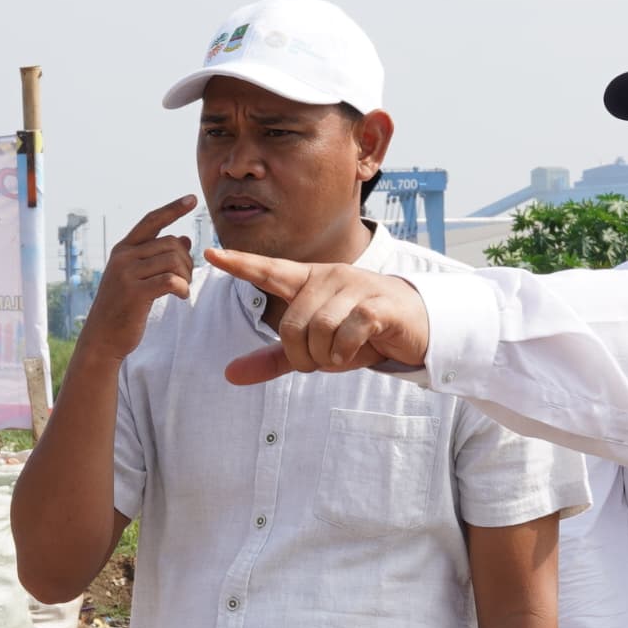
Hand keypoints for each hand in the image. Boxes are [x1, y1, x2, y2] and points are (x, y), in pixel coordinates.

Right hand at [75, 198, 199, 361]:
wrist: (102, 337)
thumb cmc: (122, 307)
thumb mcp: (137, 277)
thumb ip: (158, 257)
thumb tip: (184, 237)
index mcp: (123, 249)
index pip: (151, 221)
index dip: (173, 209)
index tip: (192, 199)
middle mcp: (123, 257)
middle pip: (170, 243)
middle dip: (186, 259)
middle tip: (186, 278)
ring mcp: (127, 274)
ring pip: (173, 260)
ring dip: (186, 275)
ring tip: (183, 288)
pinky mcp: (135, 293)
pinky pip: (170, 280)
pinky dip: (182, 287)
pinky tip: (181, 296)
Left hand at [202, 247, 430, 382]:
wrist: (415, 328)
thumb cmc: (360, 335)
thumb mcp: (315, 349)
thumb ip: (274, 359)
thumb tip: (229, 375)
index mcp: (309, 282)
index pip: (269, 271)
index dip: (240, 264)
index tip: (212, 253)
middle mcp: (329, 277)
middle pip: (291, 324)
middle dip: (301, 355)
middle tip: (320, 361)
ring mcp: (354, 286)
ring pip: (318, 329)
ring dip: (326, 356)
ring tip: (341, 355)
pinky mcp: (377, 303)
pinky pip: (347, 332)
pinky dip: (346, 352)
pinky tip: (355, 352)